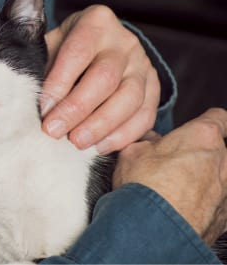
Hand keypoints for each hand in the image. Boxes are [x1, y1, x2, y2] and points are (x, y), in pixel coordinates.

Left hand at [41, 5, 159, 153]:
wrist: (101, 47)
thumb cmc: (66, 50)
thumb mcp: (50, 45)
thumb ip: (38, 63)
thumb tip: (21, 96)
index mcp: (96, 22)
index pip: (77, 53)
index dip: (59, 83)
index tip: (43, 108)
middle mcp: (124, 41)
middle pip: (105, 78)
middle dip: (77, 109)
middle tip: (54, 131)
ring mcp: (143, 65)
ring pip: (129, 98)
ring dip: (100, 125)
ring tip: (77, 143)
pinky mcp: (154, 88)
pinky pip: (144, 115)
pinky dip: (123, 134)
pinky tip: (100, 146)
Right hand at [113, 108, 226, 243]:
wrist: (152, 230)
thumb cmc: (145, 188)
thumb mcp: (132, 153)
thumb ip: (146, 142)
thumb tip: (147, 141)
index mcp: (203, 136)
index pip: (218, 117)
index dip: (205, 123)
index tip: (195, 131)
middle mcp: (224, 161)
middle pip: (218, 151)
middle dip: (199, 156)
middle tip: (174, 165)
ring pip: (219, 179)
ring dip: (203, 182)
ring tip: (175, 193)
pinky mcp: (226, 217)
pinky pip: (217, 204)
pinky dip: (204, 206)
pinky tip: (181, 211)